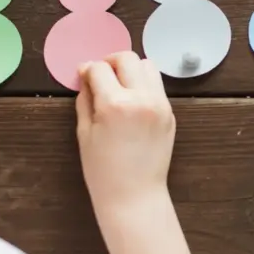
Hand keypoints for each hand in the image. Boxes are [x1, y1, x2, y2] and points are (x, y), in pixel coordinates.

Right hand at [76, 52, 175, 209]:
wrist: (134, 196)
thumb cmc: (102, 171)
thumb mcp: (84, 133)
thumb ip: (85, 99)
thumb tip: (85, 76)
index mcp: (115, 104)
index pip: (99, 68)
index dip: (87, 69)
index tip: (83, 75)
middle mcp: (141, 98)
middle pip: (127, 58)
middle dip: (110, 62)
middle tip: (101, 75)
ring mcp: (160, 104)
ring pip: (147, 65)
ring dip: (131, 69)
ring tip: (119, 85)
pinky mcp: (169, 112)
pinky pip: (157, 85)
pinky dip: (144, 84)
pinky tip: (132, 100)